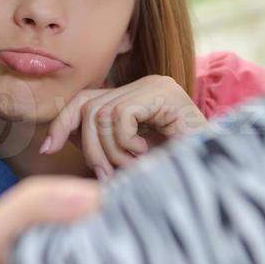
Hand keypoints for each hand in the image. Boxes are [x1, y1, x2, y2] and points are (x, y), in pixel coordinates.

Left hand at [42, 75, 206, 177]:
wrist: (217, 177)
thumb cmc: (173, 174)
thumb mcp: (128, 161)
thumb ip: (98, 146)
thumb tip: (49, 142)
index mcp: (136, 98)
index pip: (84, 100)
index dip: (62, 123)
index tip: (47, 148)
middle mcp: (145, 86)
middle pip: (88, 106)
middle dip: (89, 146)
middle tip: (107, 173)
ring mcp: (156, 86)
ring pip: (100, 114)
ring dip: (111, 150)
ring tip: (134, 165)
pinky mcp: (165, 93)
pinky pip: (120, 115)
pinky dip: (125, 143)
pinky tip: (146, 153)